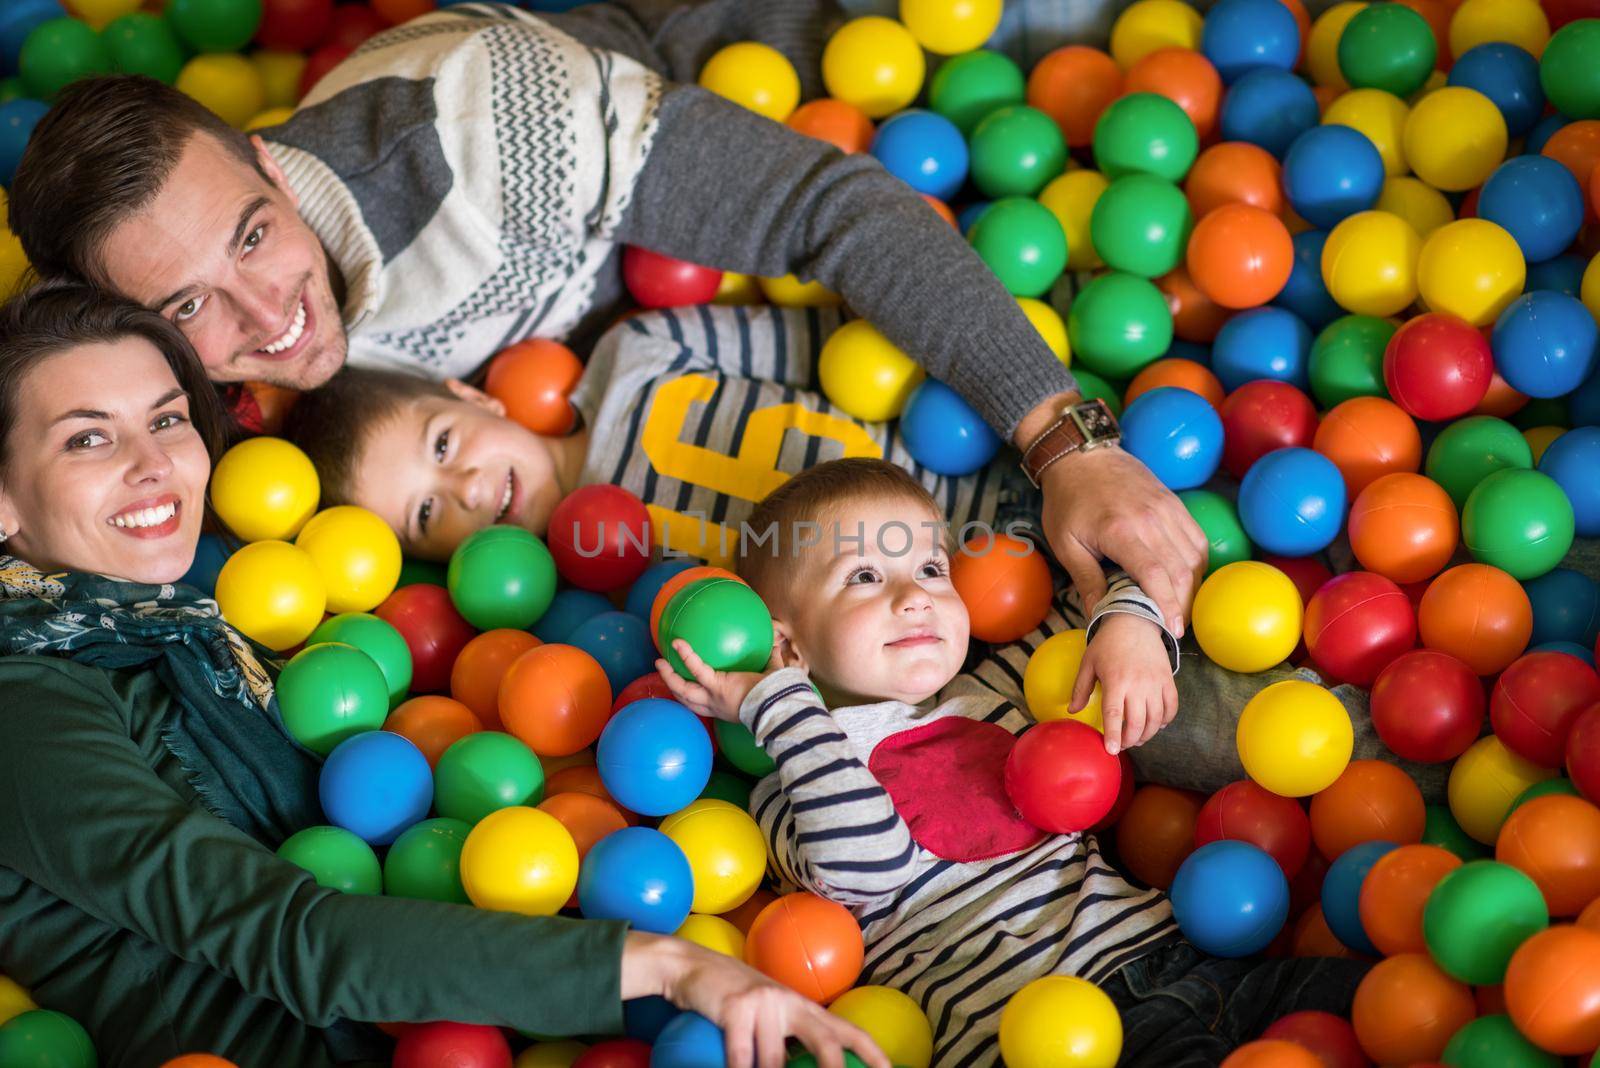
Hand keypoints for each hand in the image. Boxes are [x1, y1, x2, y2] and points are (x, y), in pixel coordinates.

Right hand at [622, 932, 889, 1067]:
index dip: (873, 1054)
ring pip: (774, 1062)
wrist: (689, 965)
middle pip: (825, 1042)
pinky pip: (742, 1058)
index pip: (848, 1031)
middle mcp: (789, 1001)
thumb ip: (788, 1032)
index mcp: (802, 1005)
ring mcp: (763, 1004)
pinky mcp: (736, 1009)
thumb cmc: (729, 995)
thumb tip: (809, 1062)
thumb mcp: (766, 1010)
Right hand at [656, 639, 778, 722]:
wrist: (778, 703)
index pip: (705, 705)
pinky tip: (678, 642)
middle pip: (688, 701)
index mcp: (727, 707)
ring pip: (684, 690)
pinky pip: (697, 669)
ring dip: (669, 676)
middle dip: (674, 689)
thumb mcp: (771, 677)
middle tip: (665, 674)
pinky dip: (686, 655)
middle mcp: (717, 705)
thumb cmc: (778, 694)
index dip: (695, 697)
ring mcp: (714, 697)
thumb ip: (771, 660)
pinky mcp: (717, 686)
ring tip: (659, 661)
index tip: (689, 687)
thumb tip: (774, 644)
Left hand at [1037, 444, 1207, 637]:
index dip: (1168, 605)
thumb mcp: (1065, 543)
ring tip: (1181, 608)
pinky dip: (1197, 564)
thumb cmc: (1068, 500)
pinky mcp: (1175, 504)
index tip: (1172, 630)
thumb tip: (1098, 617)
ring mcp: (1167, 509)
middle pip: (1181, 570)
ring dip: (1193, 587)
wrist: (1082, 455)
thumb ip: (1086, 580)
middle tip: (1175, 627)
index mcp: (1120, 530)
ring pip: (1194, 557)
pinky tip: (1186, 580)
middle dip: (1183, 604)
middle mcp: (1151, 519)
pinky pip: (1197, 539)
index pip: (1155, 574)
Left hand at [1072, 612, 1177, 755]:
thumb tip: (1073, 711)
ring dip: (1147, 734)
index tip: (1112, 750)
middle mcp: (1138, 684)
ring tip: (1136, 737)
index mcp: (1115, 681)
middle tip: (1122, 744)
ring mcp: (1156, 683)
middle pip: (1137, 723)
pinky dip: (1165, 721)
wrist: (1135, 621)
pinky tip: (1155, 725)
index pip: (1115, 715)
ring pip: (1156, 719)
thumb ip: (1081, 688)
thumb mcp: (1088, 663)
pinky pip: (1171, 708)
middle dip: (1129, 739)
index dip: (1113, 735)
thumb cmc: (1107, 644)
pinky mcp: (1168, 680)